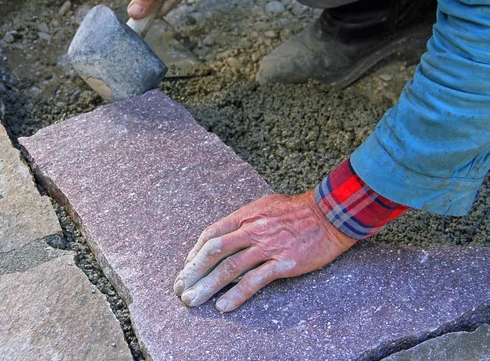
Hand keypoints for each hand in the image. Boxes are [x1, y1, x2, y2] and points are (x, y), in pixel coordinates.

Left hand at [173, 192, 356, 311]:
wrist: (331, 214)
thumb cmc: (299, 210)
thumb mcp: (266, 205)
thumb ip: (245, 220)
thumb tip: (226, 234)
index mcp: (246, 215)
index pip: (212, 233)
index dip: (195, 251)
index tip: (187, 266)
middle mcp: (252, 230)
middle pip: (214, 251)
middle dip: (193, 271)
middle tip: (180, 288)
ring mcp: (267, 247)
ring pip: (229, 268)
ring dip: (207, 286)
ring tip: (193, 301)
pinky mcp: (283, 264)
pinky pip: (254, 281)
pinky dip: (236, 295)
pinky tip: (224, 306)